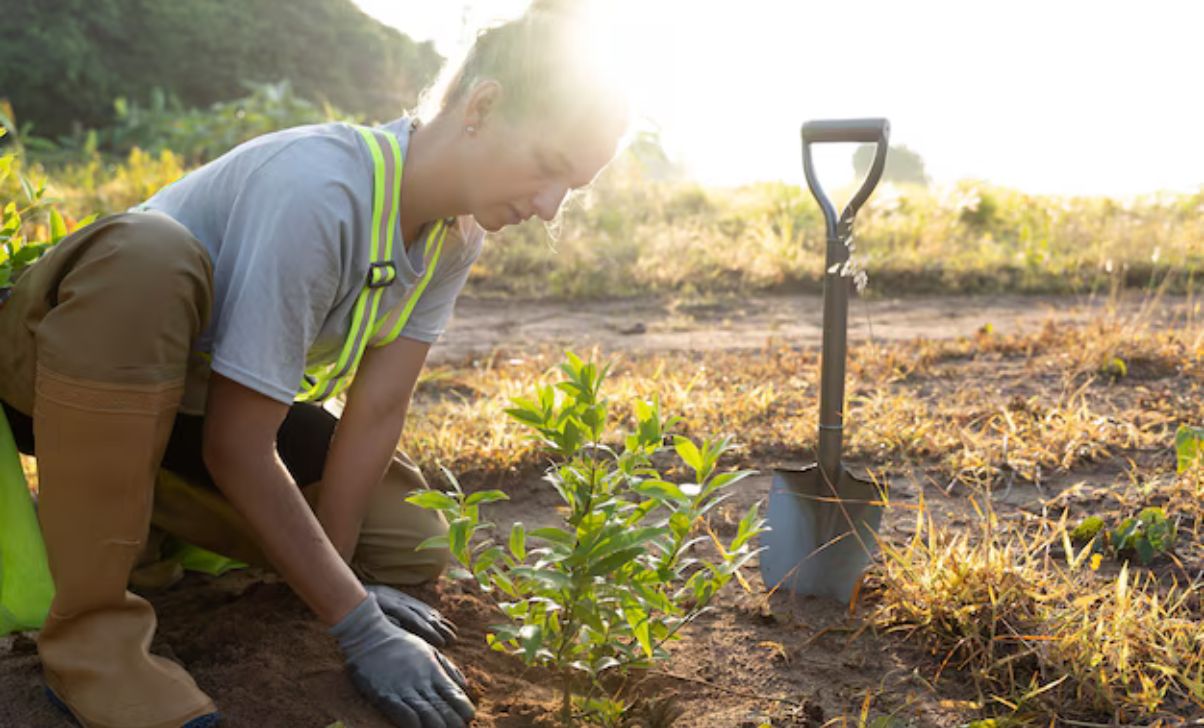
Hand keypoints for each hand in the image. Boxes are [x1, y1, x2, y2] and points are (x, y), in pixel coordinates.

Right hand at [332, 593, 474, 727]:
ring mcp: (404, 690)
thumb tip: (464, 687)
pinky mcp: (385, 696)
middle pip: (446, 714)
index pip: (459, 699)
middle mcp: (423, 683)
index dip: (465, 713)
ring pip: (429, 718)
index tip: (466, 719)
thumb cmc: (401, 644)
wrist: (370, 636)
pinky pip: (404, 716)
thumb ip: (447, 669)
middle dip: (453, 725)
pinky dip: (414, 725)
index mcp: (435, 673)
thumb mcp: (430, 651)